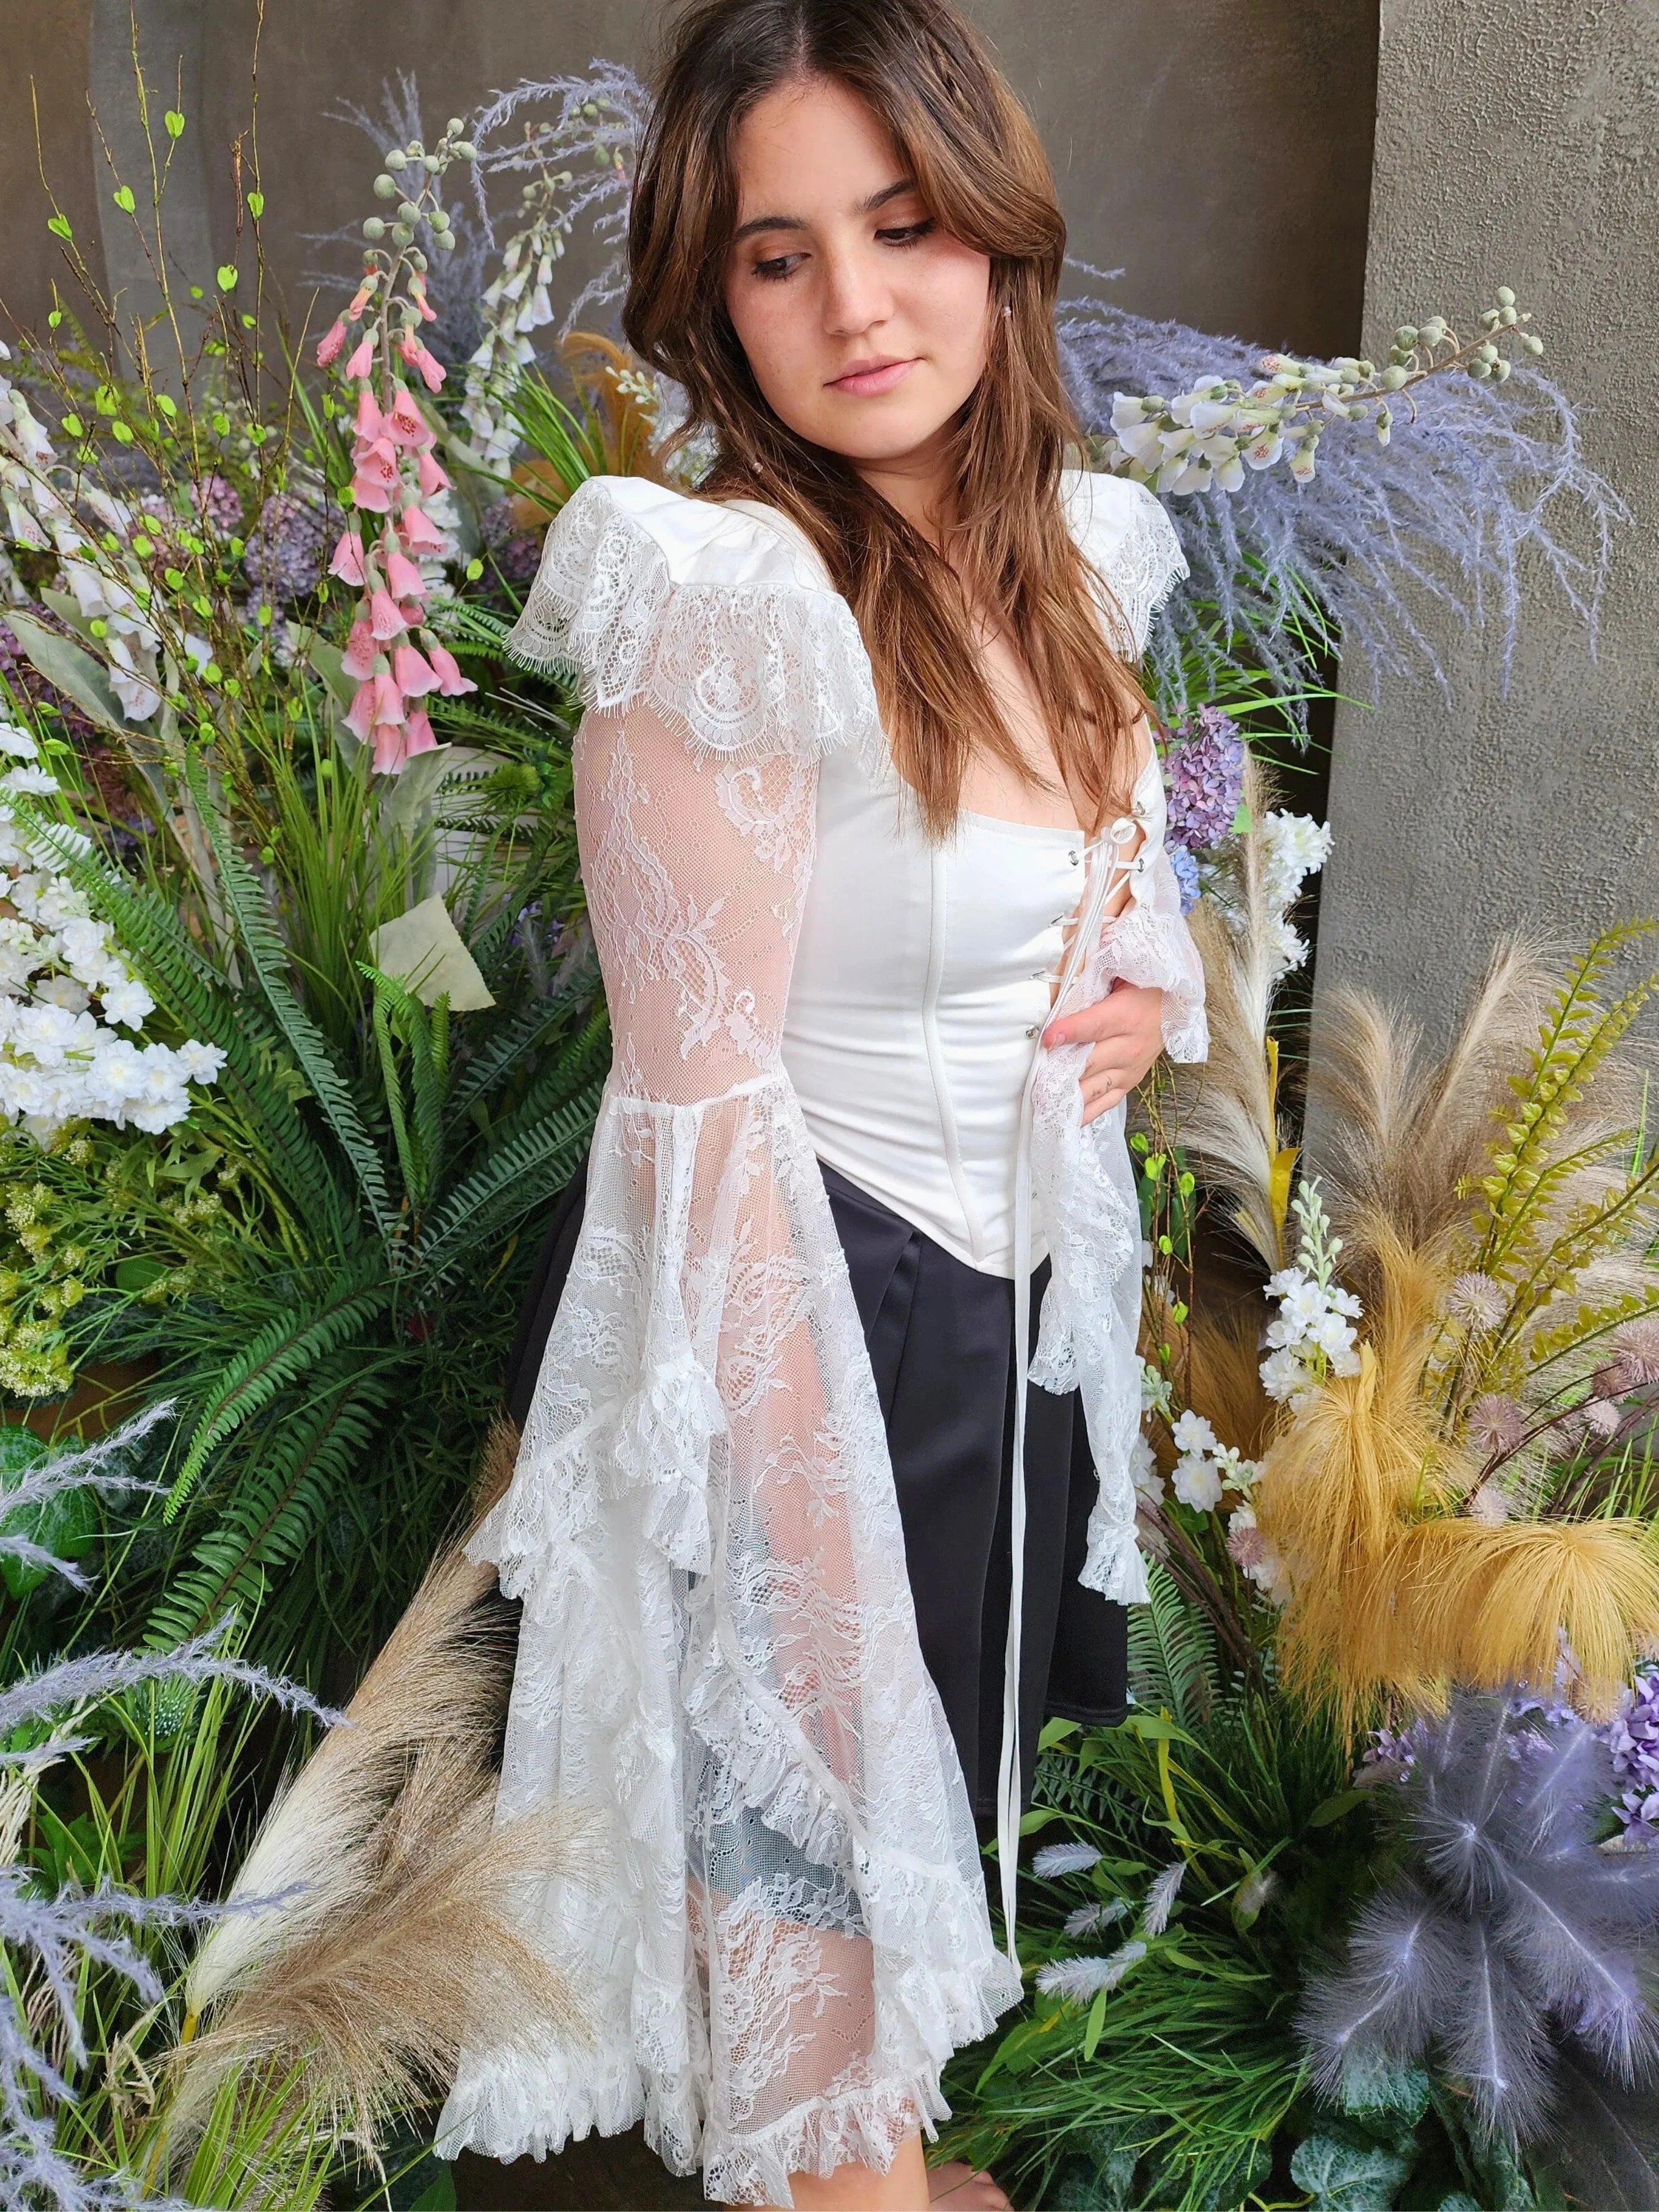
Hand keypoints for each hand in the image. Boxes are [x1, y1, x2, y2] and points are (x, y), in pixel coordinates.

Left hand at [1043, 979, 1164, 1123]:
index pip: (1094, 1025)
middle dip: (1060, 1071)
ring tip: (1043, 1103)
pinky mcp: (1130, 1082)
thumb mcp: (1120, 975)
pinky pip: (1106, 1102)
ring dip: (1068, 1095)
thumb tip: (1061, 975)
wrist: (1175, 1007)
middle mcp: (1130, 1046)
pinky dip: (1086, 1112)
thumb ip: (1091, 978)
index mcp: (1127, 1015)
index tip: (1047, 1038)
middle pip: (1090, 1062)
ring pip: (1094, 1086)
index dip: (1069, 1031)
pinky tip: (1066, 1118)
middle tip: (1033, 1080)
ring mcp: (1130, 1068)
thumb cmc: (1141, 988)